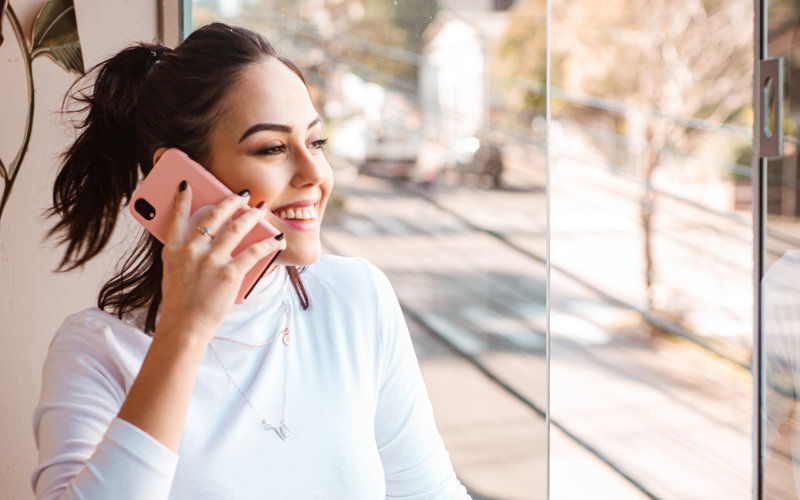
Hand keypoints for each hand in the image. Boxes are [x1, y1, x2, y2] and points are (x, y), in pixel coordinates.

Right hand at [155, 182, 285, 340]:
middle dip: (231, 201)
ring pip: (237, 228)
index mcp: (174, 250)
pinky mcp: (229, 273)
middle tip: (242, 194)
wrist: (184, 328)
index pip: (175, 217)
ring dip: (252, 216)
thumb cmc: (180, 303)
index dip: (181, 199)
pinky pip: (253, 252)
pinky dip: (268, 244)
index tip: (187, 184)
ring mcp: (211, 261)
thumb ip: (184, 255)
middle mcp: (192, 251)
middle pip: (214, 216)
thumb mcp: (172, 273)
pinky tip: (277, 240)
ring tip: (261, 209)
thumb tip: (203, 240)